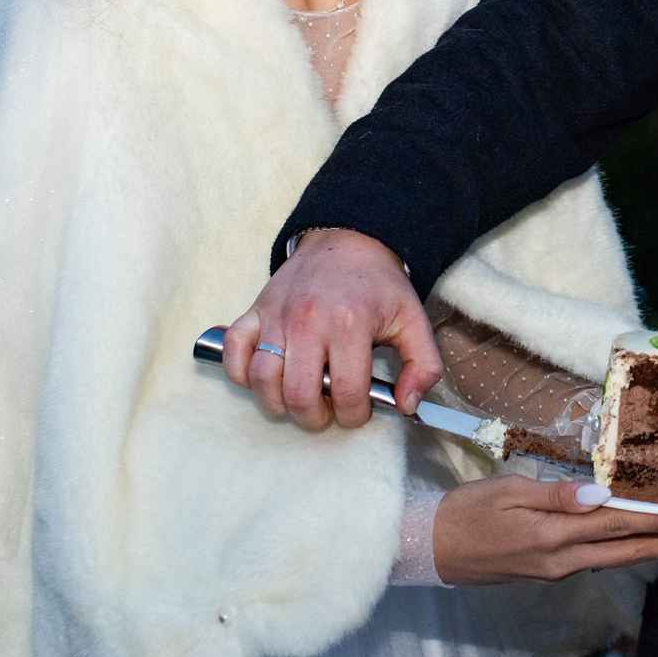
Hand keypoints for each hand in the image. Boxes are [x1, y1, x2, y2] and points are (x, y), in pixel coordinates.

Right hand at [223, 229, 441, 431]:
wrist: (348, 239)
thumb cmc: (379, 286)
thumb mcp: (414, 320)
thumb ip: (424, 366)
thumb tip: (408, 406)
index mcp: (350, 324)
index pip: (346, 392)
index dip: (354, 416)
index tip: (358, 411)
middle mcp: (308, 321)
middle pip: (298, 394)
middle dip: (314, 417)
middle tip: (327, 410)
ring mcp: (276, 316)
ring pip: (262, 379)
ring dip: (278, 403)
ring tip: (298, 399)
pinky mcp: (254, 310)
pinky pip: (233, 352)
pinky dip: (241, 374)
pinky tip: (266, 378)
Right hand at [433, 477, 657, 583]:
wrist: (432, 550)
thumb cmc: (467, 512)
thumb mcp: (508, 493)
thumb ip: (556, 494)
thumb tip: (600, 495)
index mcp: (554, 538)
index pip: (618, 526)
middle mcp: (563, 560)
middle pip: (630, 550)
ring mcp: (559, 570)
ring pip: (619, 557)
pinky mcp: (552, 570)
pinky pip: (600, 558)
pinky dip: (629, 548)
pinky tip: (646, 540)